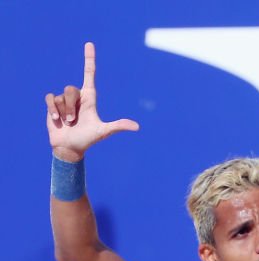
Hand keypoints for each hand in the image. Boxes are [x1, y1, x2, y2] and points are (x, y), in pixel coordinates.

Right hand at [45, 42, 138, 161]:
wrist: (70, 147)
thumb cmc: (88, 139)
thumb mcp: (104, 132)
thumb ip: (118, 126)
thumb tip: (137, 127)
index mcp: (90, 98)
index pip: (90, 74)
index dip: (90, 59)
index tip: (89, 44)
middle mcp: (78, 96)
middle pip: (71, 90)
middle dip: (71, 107)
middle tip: (74, 121)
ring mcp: (64, 100)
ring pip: (60, 97)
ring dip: (63, 112)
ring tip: (68, 122)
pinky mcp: (53, 105)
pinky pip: (50, 98)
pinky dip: (52, 110)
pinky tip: (56, 121)